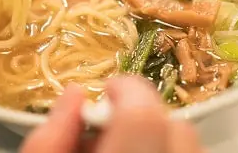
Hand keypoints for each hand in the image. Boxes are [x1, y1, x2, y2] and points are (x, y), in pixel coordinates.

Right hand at [21, 76, 203, 152]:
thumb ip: (48, 140)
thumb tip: (74, 94)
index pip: (144, 116)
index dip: (126, 91)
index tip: (107, 93)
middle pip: (178, 127)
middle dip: (143, 117)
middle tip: (110, 131)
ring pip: (189, 143)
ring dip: (157, 138)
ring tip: (124, 150)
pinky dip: (166, 151)